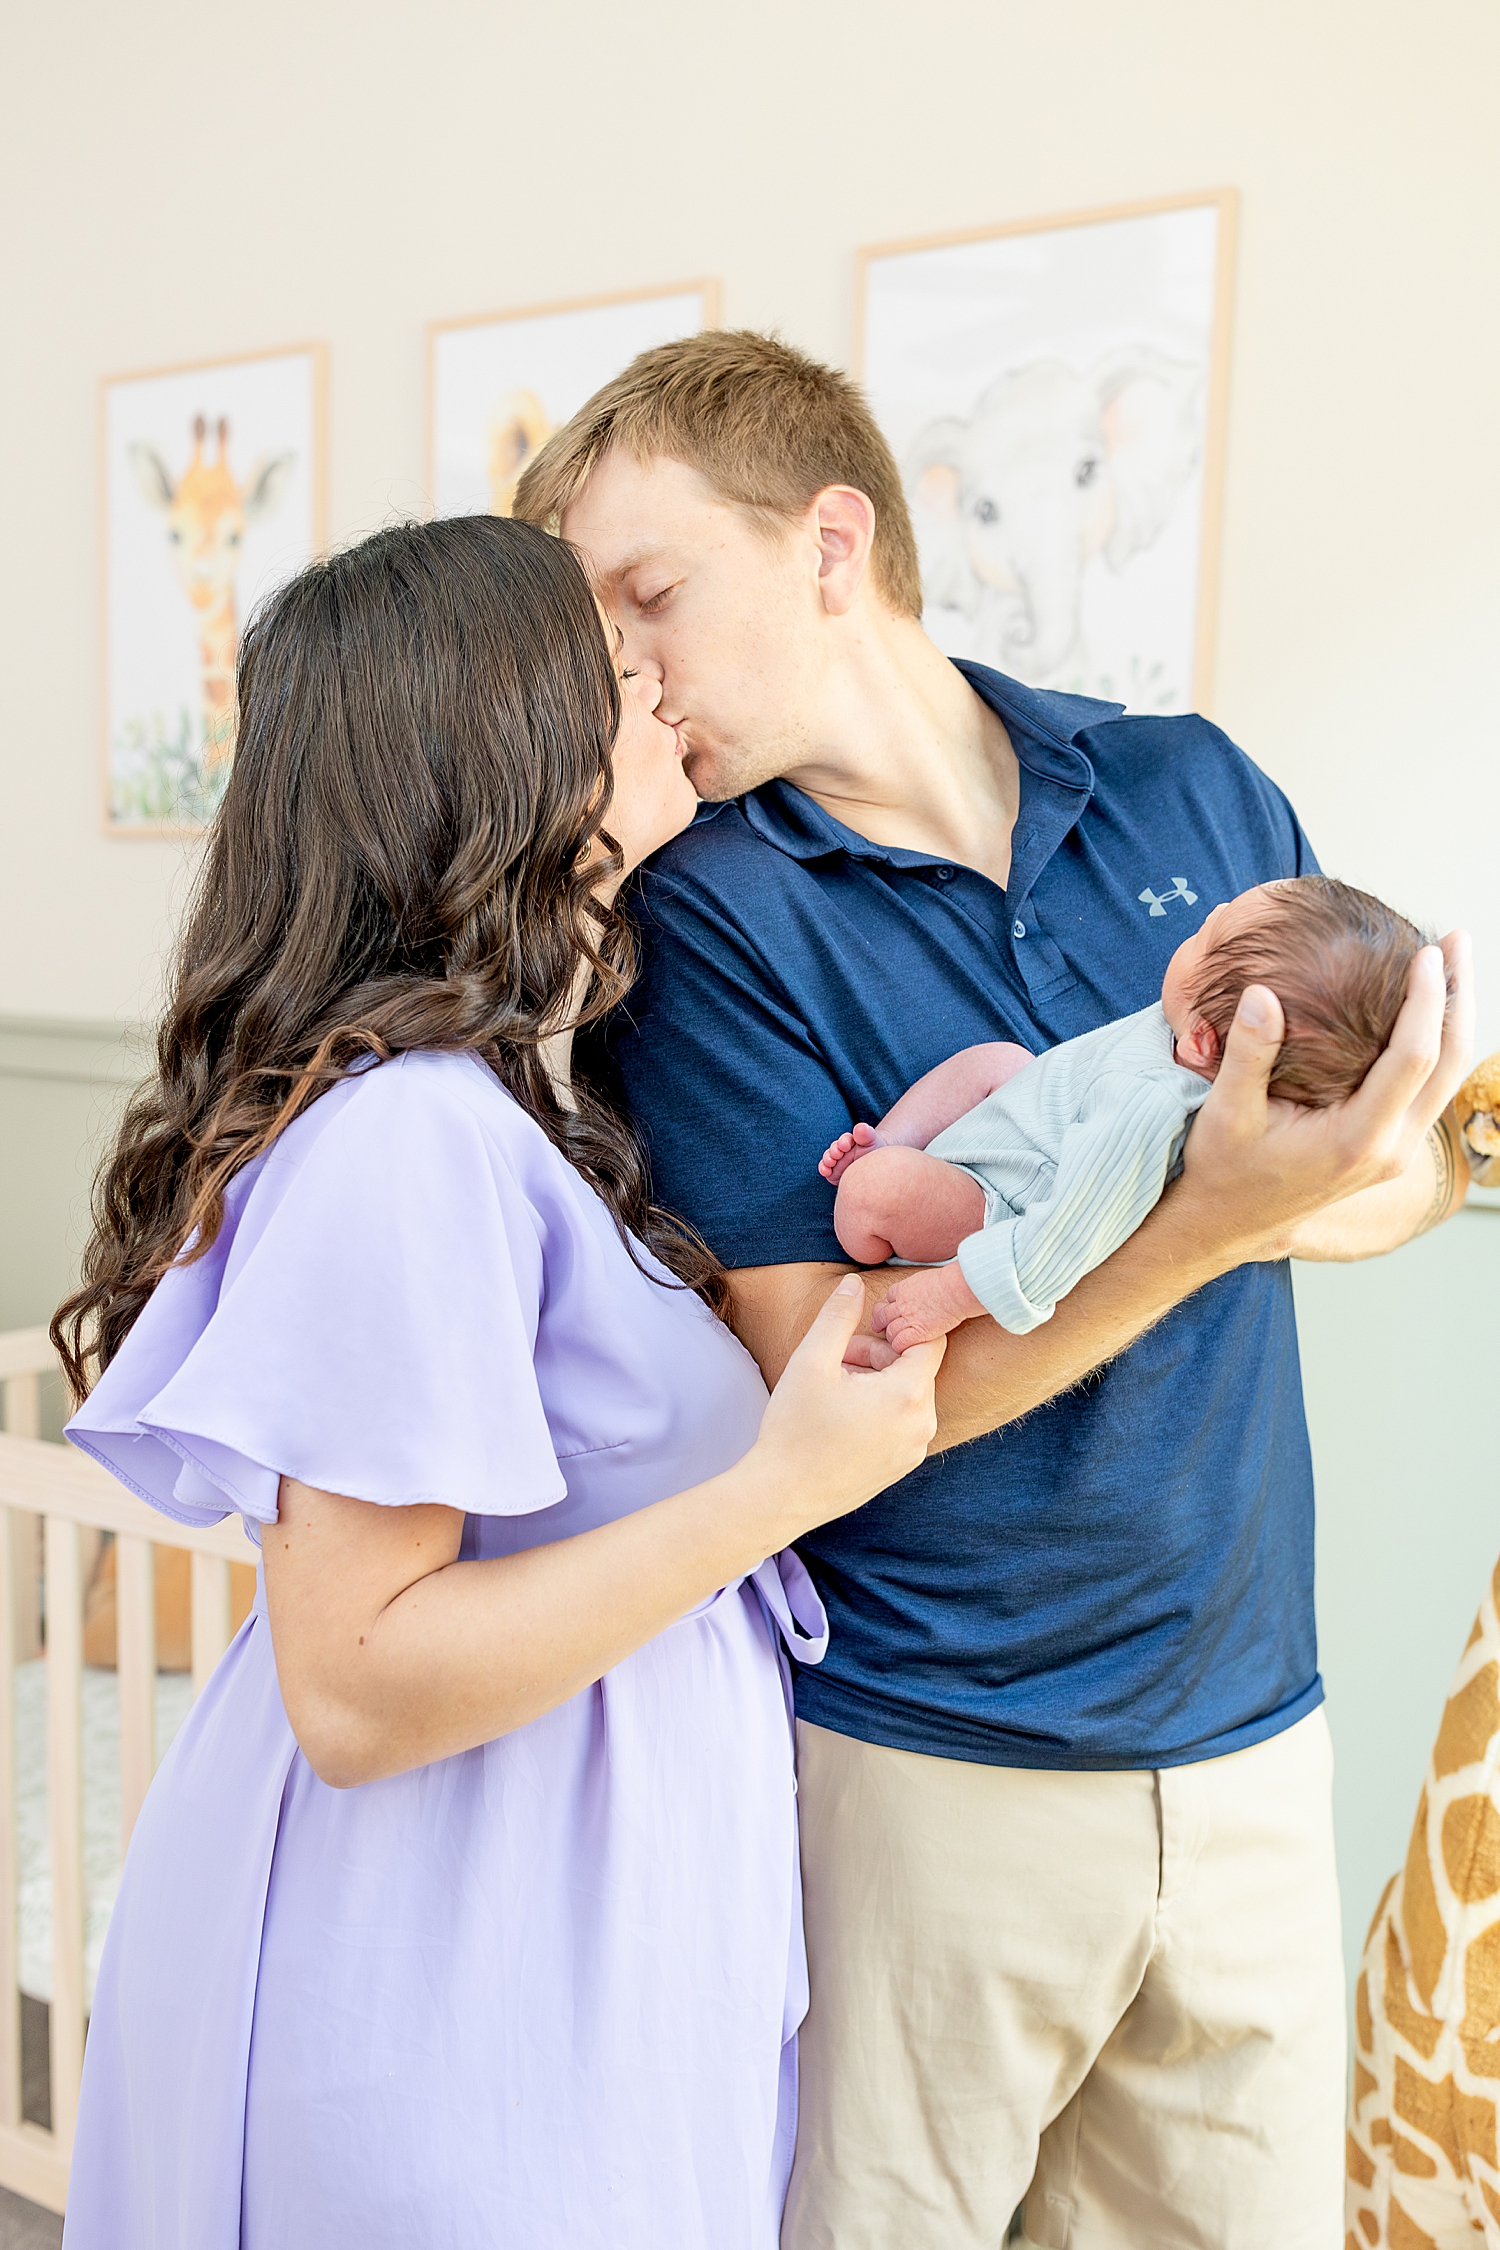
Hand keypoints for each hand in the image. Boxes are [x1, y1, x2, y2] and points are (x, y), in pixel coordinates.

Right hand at [750, 1274, 942, 1536]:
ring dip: (876, 1381)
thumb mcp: (812, 1360)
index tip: (864, 1329)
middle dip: (878, 1354)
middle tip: (836, 1358)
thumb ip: (838, 1315)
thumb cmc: (795, 1429)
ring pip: (907, 1395)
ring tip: (834, 1387)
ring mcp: (915, 1450)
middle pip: (915, 1367)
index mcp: (908, 1395)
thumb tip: (855, 1283)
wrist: (783, 1496)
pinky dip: (879, 1410)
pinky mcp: (902, 1466)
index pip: (929, 1339)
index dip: (899, 1325)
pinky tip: (841, 1416)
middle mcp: (923, 1424)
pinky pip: (902, 1423)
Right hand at [818, 1121, 884, 1183]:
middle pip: (835, 1148)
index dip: (844, 1141)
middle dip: (835, 1150)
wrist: (876, 1170)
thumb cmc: (875, 1154)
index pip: (846, 1140)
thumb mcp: (873, 1143)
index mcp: (851, 1142)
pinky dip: (824, 1169)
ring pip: (828, 1158)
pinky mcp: (832, 1172)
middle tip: (838, 1154)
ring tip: (831, 1162)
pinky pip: (825, 1169)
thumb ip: (867, 1135)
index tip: (846, 1145)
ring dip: (828, 1159)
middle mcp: (842, 1150)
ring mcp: (836, 1161)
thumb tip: (860, 1127)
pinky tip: (826, 1171)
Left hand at [872, 1263, 986, 1352]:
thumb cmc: (950, 1281)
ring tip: (894, 1339)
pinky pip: (900, 1342)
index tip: (895, 1306)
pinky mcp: (917, 1332)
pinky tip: (905, 1346)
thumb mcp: (930, 1277)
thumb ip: (923, 1284)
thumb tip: (931, 1285)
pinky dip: (900, 1345)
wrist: (955, 1290)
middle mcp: (902, 1304)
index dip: (891, 1303)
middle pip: (883, 1314)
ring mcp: (908, 1319)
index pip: (890, 1296)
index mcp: (905, 1288)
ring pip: (890, 1330)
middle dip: (879, 1321)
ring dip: (891, 1336)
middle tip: (878, 1325)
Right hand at [1178, 932, 1472, 1259]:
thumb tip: (1261, 993)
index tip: (1427, 954)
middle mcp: (1390, 1148)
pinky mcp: (1392, 1146)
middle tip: (1457, 940)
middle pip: (1448, 1063)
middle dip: (1459, 997)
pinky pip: (1430, 1086)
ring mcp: (1397, 1151)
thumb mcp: (1226, 1111)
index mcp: (1357, 1139)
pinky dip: (1436, 1041)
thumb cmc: (1225, 1167)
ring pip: (1448, 1076)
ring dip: (1455, 1017)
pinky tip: (1425, 1006)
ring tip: (1454, 963)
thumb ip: (1248, 1054)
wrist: (1231, 1222)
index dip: (1426, 1001)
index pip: (1412, 1058)